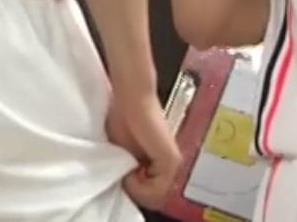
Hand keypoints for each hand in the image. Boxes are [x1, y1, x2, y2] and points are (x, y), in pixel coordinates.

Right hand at [105, 87, 181, 209]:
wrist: (133, 99)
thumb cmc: (124, 119)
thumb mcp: (122, 153)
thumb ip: (129, 170)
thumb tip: (126, 185)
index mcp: (160, 164)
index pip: (151, 192)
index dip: (133, 190)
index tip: (122, 176)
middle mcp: (171, 166)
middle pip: (154, 197)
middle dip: (135, 191)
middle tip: (123, 176)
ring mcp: (174, 165)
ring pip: (157, 197)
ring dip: (136, 190)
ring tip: (126, 173)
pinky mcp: (171, 161)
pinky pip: (157, 190)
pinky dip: (140, 187)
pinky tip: (131, 172)